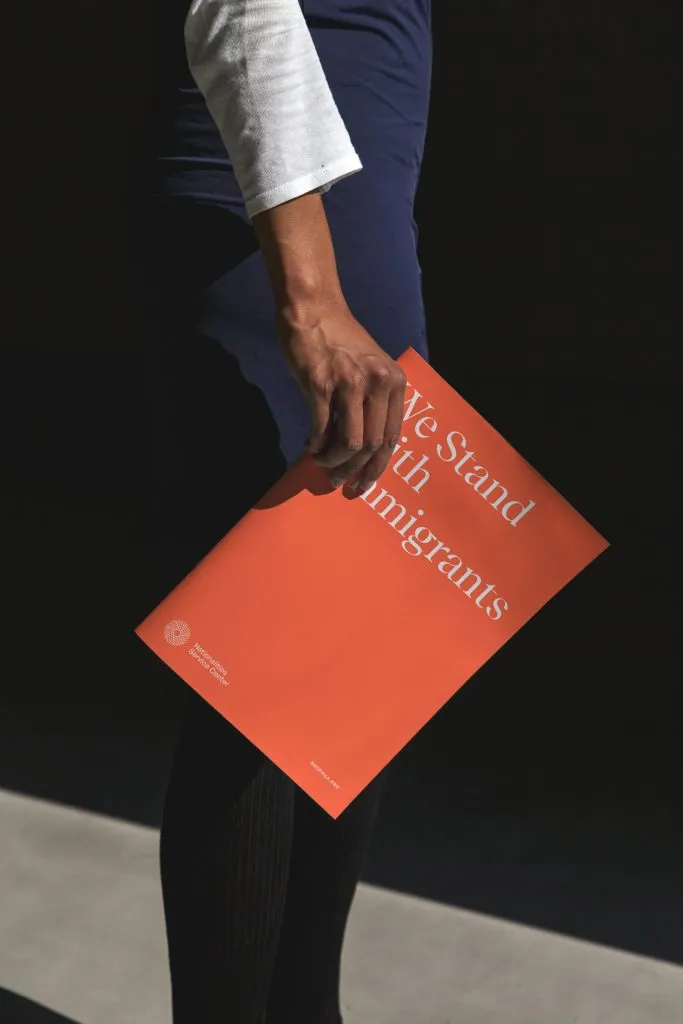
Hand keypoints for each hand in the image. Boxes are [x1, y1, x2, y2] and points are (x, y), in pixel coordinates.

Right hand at [277, 299, 406, 489]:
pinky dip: (316, 445)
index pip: (392, 438)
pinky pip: (321, 427)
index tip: (364, 484)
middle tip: (339, 482)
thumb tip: (362, 447)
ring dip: (334, 462)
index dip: (377, 467)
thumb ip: (374, 402)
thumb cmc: (341, 340)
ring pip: (350, 442)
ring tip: (322, 465)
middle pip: (372, 445)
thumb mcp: (371, 368)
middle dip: (354, 470)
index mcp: (395, 382)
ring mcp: (350, 383)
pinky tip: (311, 448)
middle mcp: (378, 383)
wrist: (314, 308)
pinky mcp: (320, 383)